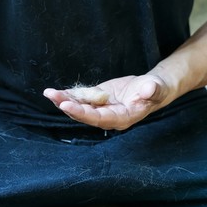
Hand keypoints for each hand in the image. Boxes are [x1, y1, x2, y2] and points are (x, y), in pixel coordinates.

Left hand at [44, 74, 169, 129]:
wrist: (151, 88)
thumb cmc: (156, 89)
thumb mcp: (156, 88)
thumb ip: (152, 90)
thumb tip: (148, 89)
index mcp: (122, 118)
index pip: (99, 119)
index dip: (82, 113)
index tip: (67, 106)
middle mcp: (109, 117)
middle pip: (85, 115)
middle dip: (68, 106)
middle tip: (53, 95)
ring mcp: (102, 109)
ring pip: (80, 108)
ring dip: (64, 101)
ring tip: (49, 93)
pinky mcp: (98, 100)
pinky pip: (81, 100)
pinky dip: (69, 96)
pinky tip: (56, 92)